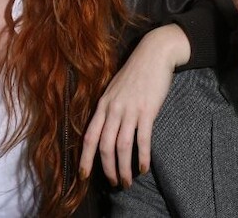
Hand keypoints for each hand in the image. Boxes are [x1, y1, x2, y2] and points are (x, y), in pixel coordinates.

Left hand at [79, 24, 189, 187]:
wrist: (154, 54)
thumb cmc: (135, 72)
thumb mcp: (115, 89)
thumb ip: (109, 108)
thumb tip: (105, 130)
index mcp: (103, 104)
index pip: (89, 136)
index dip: (85, 158)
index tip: (83, 175)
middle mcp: (113, 109)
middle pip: (104, 146)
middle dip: (108, 169)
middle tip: (114, 183)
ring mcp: (130, 110)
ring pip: (122, 146)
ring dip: (123, 168)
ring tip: (127, 181)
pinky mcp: (147, 110)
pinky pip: (142, 139)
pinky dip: (142, 157)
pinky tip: (143, 167)